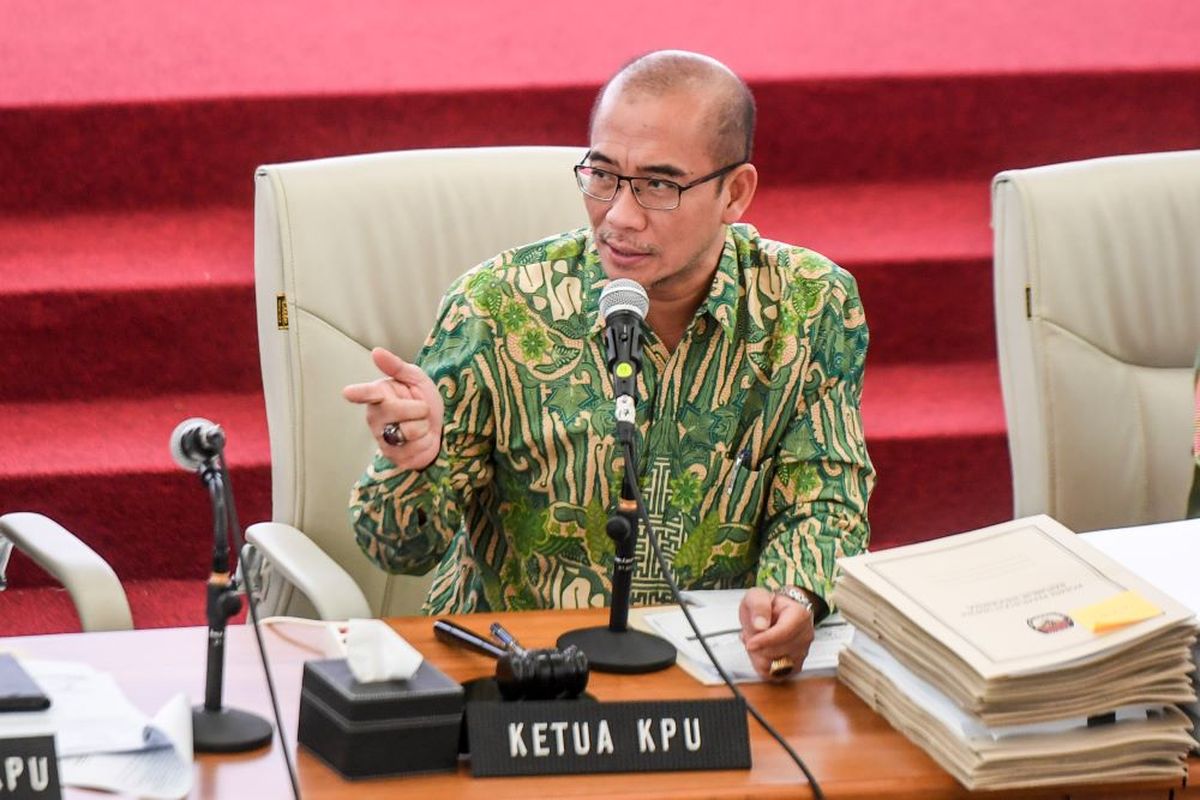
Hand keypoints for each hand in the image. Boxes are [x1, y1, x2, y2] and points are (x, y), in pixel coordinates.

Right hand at [342, 347, 443, 470]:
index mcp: (378, 394)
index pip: (368, 393)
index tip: (349, 392)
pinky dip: (426, 442)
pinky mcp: (392, 456)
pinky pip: (416, 448)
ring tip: (419, 425)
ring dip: (423, 427)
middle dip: (419, 409)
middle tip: (420, 409)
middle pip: (396, 410)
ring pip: (409, 430)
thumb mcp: (415, 379)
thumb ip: (396, 366)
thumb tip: (376, 351)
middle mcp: (375, 416)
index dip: (360, 393)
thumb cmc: (422, 400)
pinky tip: (419, 440)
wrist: (436, 428)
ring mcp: (382, 438)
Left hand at [739, 586, 814, 680]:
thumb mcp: (758, 596)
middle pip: (777, 652)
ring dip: (759, 656)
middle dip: (758, 647)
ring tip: (757, 642)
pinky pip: (774, 675)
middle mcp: (805, 635)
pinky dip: (763, 666)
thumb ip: (758, 606)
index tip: (750, 642)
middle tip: (752, 634)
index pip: (783, 633)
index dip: (764, 641)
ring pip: (775, 666)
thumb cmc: (770, 605)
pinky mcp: (796, 666)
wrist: (780, 612)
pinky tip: (762, 652)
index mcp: (799, 614)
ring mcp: (802, 652)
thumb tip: (760, 625)